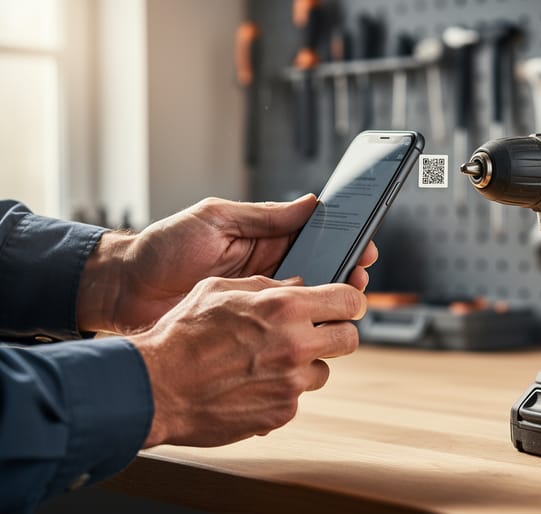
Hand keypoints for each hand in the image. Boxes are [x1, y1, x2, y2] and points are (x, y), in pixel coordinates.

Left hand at [77, 196, 377, 333]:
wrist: (124, 291)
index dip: (343, 243)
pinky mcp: (247, 332)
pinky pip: (282, 332)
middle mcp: (267, 271)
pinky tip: (315, 334)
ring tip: (344, 310)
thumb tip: (310, 203)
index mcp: (263, 240)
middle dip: (345, 278)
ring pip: (307, 307)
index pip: (315, 240)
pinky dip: (302, 333)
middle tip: (359, 283)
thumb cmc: (163, 248)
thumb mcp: (214, 219)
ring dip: (328, 307)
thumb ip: (263, 216)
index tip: (365, 248)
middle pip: (320, 275)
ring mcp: (259, 303)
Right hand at [130, 275, 366, 447]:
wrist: (154, 386)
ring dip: (304, 365)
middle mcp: (296, 345)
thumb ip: (266, 286)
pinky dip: (279, 391)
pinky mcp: (281, 413)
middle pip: (350, 338)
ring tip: (267, 361)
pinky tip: (250, 384)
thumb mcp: (220, 289)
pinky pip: (295, 397)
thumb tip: (297, 286)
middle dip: (337, 333)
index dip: (351, 300)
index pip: (350, 300)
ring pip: (322, 370)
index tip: (346, 303)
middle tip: (316, 333)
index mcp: (285, 307)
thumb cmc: (181, 335)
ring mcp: (291, 383)